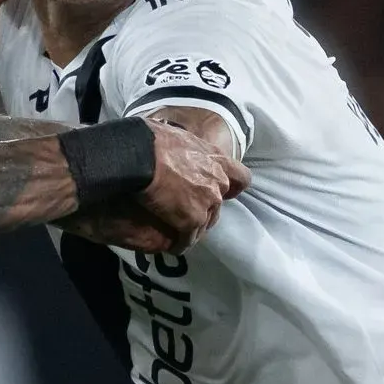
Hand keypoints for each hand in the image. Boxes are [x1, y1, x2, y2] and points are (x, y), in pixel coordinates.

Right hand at [134, 116, 249, 249]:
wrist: (141, 157)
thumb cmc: (152, 140)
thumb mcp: (177, 136)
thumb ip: (186, 146)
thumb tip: (172, 141)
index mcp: (216, 159)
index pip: (241, 178)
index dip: (234, 186)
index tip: (226, 191)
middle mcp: (218, 182)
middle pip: (219, 204)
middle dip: (205, 208)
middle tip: (186, 209)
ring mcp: (207, 203)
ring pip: (205, 224)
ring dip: (194, 227)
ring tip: (179, 232)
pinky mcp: (192, 220)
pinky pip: (189, 239)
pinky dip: (181, 243)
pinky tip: (174, 247)